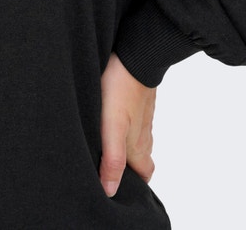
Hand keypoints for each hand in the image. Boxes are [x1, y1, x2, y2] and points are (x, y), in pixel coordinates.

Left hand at [99, 52, 156, 197]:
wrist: (134, 53)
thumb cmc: (121, 90)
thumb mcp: (113, 128)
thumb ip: (113, 160)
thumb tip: (110, 191)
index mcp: (140, 146)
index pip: (144, 174)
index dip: (134, 182)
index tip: (117, 184)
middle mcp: (144, 133)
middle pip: (139, 157)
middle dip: (126, 165)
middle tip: (104, 164)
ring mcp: (142, 114)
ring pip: (135, 136)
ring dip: (122, 142)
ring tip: (101, 141)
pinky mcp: (136, 98)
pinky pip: (132, 117)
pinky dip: (122, 122)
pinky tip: (105, 115)